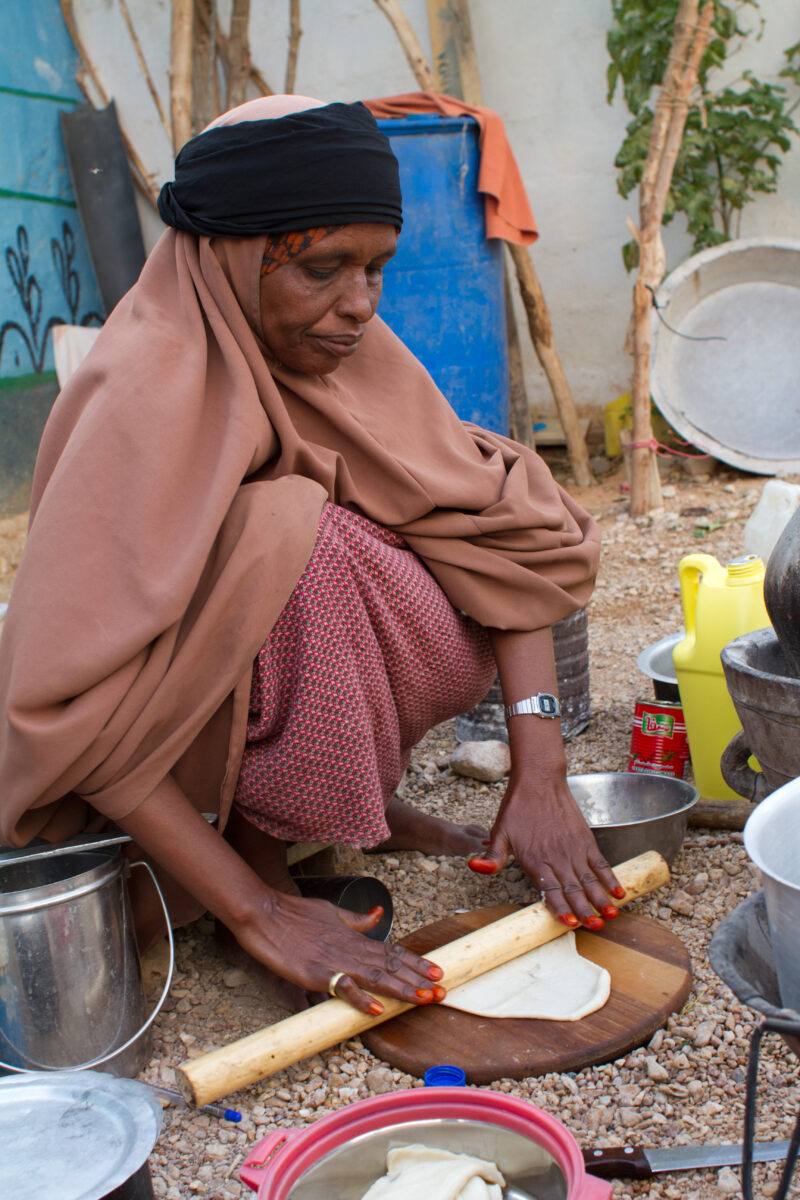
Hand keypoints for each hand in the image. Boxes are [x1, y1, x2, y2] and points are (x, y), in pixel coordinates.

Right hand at [233, 891, 445, 1014]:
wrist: (265, 912)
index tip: (438, 970)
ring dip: (401, 989)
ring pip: (375, 976)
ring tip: (423, 999)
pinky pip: (343, 987)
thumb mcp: (331, 913)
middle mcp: (350, 949)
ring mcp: (335, 961)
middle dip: (417, 979)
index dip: (416, 962)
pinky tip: (378, 1008)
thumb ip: (356, 920)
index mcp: (354, 937)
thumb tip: (379, 913)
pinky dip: (361, 998)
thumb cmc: (295, 912)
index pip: (392, 950)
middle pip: (391, 965)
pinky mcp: (317, 973)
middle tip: (442, 991)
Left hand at [468, 765, 623, 927]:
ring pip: (589, 879)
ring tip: (610, 916)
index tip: (569, 924)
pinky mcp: (585, 840)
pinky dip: (611, 878)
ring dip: (601, 899)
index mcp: (535, 858)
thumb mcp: (499, 832)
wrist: (539, 779)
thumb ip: (493, 856)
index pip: (549, 889)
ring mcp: (573, 849)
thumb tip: (475, 868)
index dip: (560, 907)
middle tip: (595, 927)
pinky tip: (619, 892)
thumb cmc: (517, 807)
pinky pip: (600, 862)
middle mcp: (556, 856)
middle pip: (573, 889)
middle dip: (585, 910)